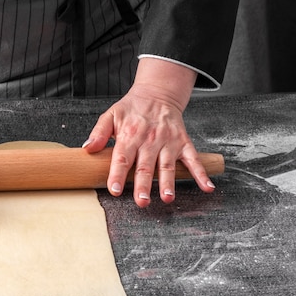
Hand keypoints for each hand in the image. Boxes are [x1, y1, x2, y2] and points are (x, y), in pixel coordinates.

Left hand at [82, 58, 214, 207]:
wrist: (157, 93)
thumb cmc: (132, 108)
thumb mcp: (111, 115)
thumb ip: (99, 132)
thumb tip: (88, 148)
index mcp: (129, 135)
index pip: (122, 157)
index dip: (118, 174)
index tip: (115, 190)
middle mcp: (149, 140)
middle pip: (145, 165)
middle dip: (143, 185)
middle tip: (141, 202)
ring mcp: (168, 142)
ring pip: (167, 165)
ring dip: (168, 182)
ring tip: (166, 197)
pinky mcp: (183, 142)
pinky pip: (193, 158)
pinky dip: (201, 173)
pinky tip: (206, 186)